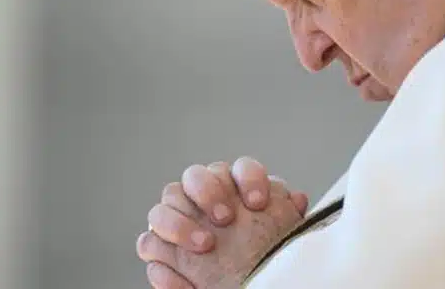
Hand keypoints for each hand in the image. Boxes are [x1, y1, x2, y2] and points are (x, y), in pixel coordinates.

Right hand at [138, 158, 307, 287]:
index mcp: (234, 185)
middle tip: (226, 218)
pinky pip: (148, 244)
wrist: (240, 279)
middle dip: (209, 191)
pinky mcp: (158, 245)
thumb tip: (296, 200)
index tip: (259, 203)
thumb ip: (284, 213)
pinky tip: (184, 281)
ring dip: (181, 223)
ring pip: (165, 202)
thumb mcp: (277, 233)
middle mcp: (200, 193)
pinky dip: (163, 263)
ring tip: (205, 245)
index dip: (249, 179)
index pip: (240, 168)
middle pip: (195, 175)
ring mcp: (175, 216)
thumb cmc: (259, 251)